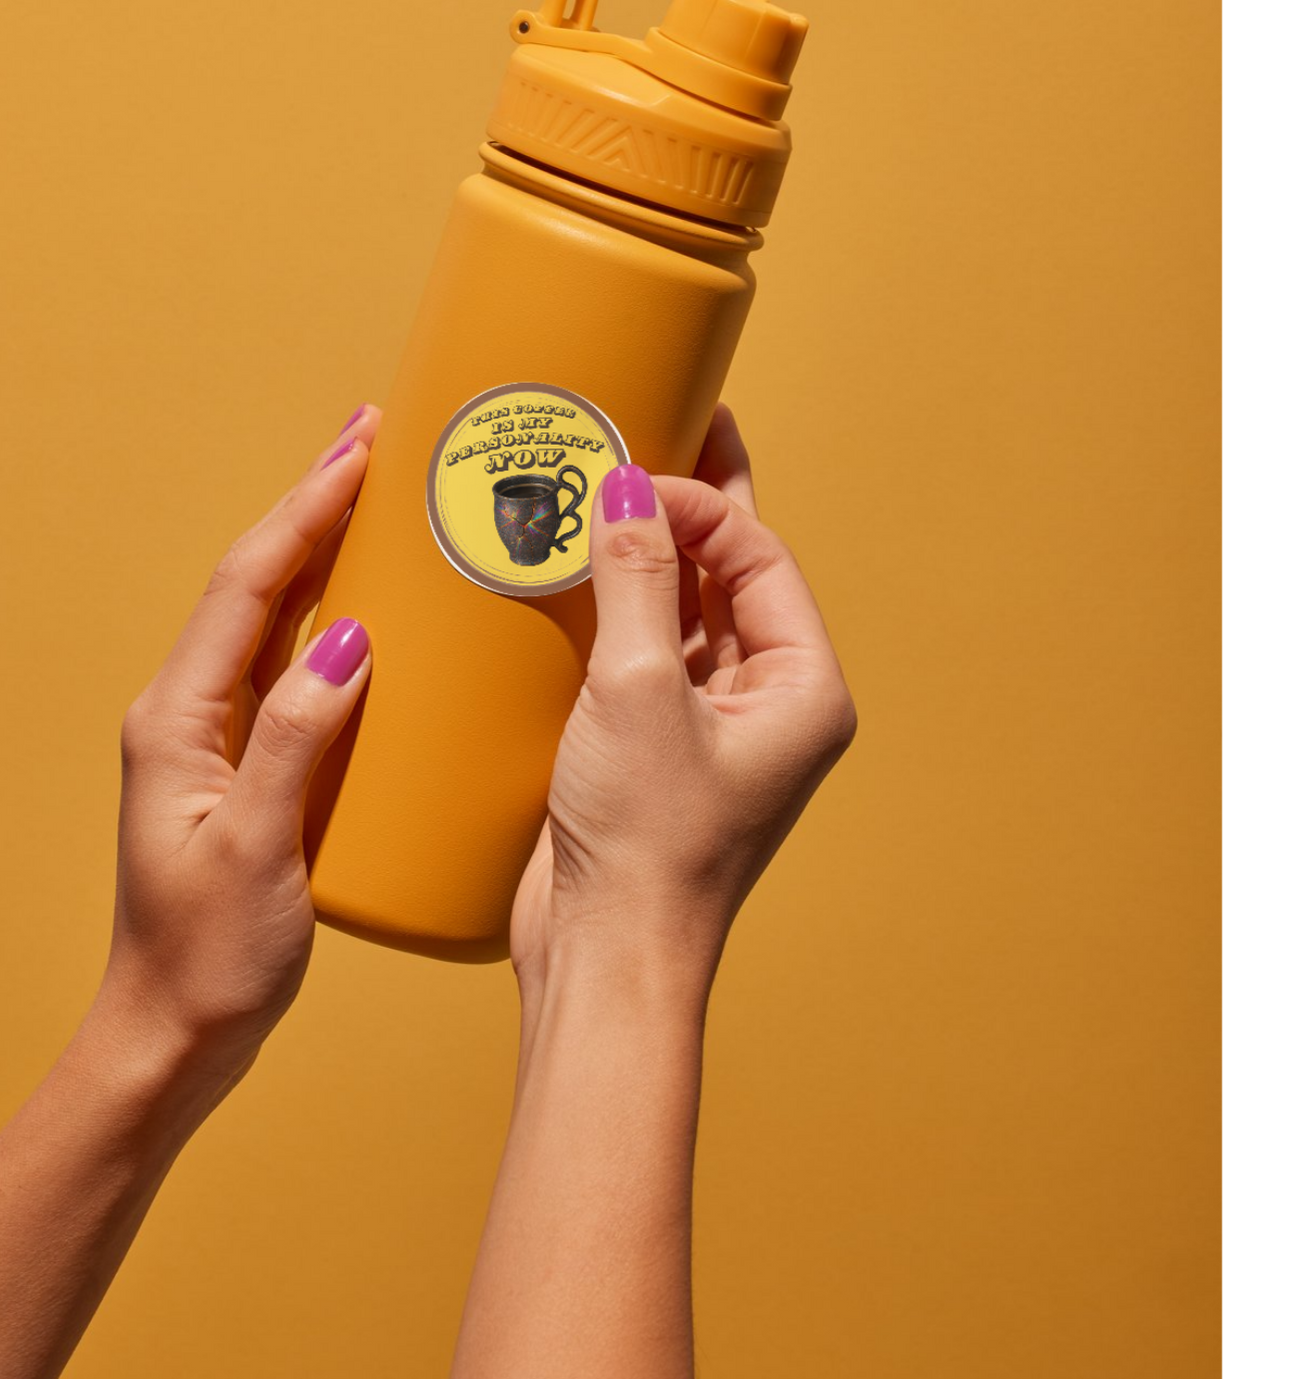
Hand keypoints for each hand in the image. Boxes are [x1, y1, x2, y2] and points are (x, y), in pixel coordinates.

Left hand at [100, 408, 380, 1091]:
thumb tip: (348, 641)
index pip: (246, 588)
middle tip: (372, 438)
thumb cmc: (207, 958)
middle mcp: (189, 714)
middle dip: (312, 505)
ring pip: (273, 617)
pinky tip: (373, 606)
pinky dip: (331, 615)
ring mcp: (215, 739)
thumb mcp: (258, 851)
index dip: (302, 511)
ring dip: (322, 550)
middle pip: (255, 582)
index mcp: (178, 720)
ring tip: (376, 494)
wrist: (173, 1036)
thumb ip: (296, 740)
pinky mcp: (246, 767)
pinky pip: (292, 667)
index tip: (357, 453)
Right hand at [512, 406, 855, 1001]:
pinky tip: (574, 563)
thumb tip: (627, 487)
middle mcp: (769, 702)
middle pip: (731, 572)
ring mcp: (711, 724)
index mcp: (802, 689)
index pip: (758, 557)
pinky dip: (614, 602)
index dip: (699, 503)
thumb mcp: (639, 690)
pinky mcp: (653, 745)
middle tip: (657, 417)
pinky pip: (644, 649)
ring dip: (646, 550)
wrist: (605, 961)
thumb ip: (638, 579)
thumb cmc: (647, 844)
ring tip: (605, 475)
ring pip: (686, 607)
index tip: (629, 469)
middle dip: (690, 503)